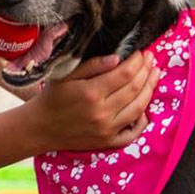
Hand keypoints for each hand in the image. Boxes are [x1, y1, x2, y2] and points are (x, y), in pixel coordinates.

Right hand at [24, 53, 158, 149]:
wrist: (40, 127)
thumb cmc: (52, 97)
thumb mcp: (66, 75)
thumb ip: (92, 65)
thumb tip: (117, 58)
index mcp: (91, 92)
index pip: (125, 73)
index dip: (137, 61)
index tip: (141, 52)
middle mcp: (102, 112)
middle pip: (135, 89)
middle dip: (146, 71)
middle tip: (151, 59)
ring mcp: (106, 129)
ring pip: (139, 108)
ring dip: (150, 89)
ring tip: (154, 75)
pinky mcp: (107, 142)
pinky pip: (132, 133)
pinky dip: (142, 121)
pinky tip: (145, 108)